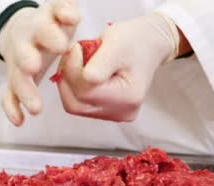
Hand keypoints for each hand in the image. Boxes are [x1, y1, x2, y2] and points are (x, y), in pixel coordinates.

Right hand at [0, 0, 79, 125]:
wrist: (23, 31)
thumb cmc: (50, 24)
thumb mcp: (59, 11)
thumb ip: (65, 10)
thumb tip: (71, 14)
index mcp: (39, 26)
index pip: (44, 27)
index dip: (51, 35)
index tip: (62, 45)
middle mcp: (24, 45)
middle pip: (23, 53)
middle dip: (28, 59)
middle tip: (35, 66)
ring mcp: (17, 64)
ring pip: (17, 78)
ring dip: (25, 92)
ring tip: (36, 108)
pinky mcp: (13, 80)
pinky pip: (9, 96)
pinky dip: (12, 108)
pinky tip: (19, 121)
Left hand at [57, 13, 180, 121]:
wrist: (147, 44)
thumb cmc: (133, 41)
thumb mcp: (117, 43)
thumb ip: (101, 62)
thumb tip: (86, 77)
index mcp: (128, 97)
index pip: (85, 91)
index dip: (72, 70)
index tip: (74, 48)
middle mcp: (122, 112)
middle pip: (76, 104)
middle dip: (67, 79)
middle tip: (71, 56)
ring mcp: (114, 116)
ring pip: (75, 106)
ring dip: (69, 83)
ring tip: (77, 62)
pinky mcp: (107, 113)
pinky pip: (80, 105)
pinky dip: (75, 89)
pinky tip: (81, 73)